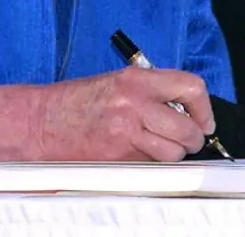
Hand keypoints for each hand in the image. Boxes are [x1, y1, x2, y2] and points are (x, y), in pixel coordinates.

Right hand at [32, 66, 214, 162]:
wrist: (41, 122)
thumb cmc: (76, 102)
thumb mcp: (116, 83)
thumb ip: (151, 92)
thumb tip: (186, 108)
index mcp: (135, 79)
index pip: (190, 87)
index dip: (203, 108)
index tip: (203, 120)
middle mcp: (134, 102)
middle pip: (187, 127)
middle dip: (193, 139)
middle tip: (186, 141)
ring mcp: (126, 130)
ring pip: (173, 152)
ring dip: (172, 155)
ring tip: (157, 149)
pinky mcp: (118, 155)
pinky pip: (151, 166)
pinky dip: (151, 165)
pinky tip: (136, 155)